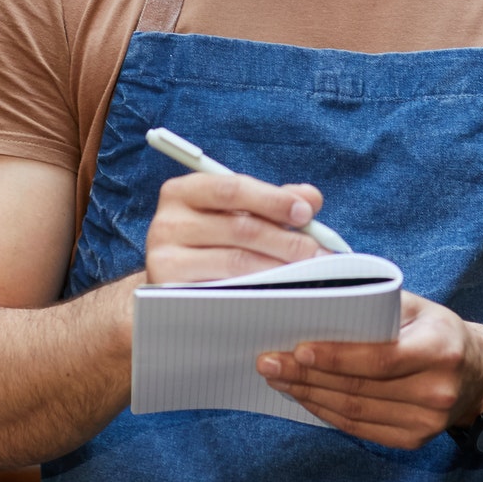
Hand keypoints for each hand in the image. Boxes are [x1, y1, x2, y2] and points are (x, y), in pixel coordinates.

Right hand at [144, 172, 326, 283]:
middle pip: (239, 227)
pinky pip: (224, 291)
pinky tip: (280, 291)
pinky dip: (257, 290)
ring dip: (279, 268)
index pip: (232, 188)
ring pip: (235, 262)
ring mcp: (164, 259)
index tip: (306, 213)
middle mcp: (167, 221)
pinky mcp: (171, 292)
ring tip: (308, 273)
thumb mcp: (236, 212)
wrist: (172, 281)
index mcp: (183, 191)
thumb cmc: (211, 240)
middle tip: (318, 252)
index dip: (273, 200)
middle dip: (286, 240)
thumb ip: (273, 201)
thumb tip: (310, 198)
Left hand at [256, 293, 482, 449]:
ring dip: (310, 396)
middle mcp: (437, 390)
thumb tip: (317, 287)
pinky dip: (327, 413)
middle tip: (269, 363)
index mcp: (440, 348)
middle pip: (359, 388)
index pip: (379, 358)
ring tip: (278, 379)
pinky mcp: (414, 440)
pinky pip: (360, 428)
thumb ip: (374, 301)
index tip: (297, 349)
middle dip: (307, 376)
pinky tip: (305, 397)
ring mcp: (427, 422)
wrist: (479, 374)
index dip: (336, 357)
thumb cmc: (437, 331)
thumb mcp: (415, 305)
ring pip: (354, 412)